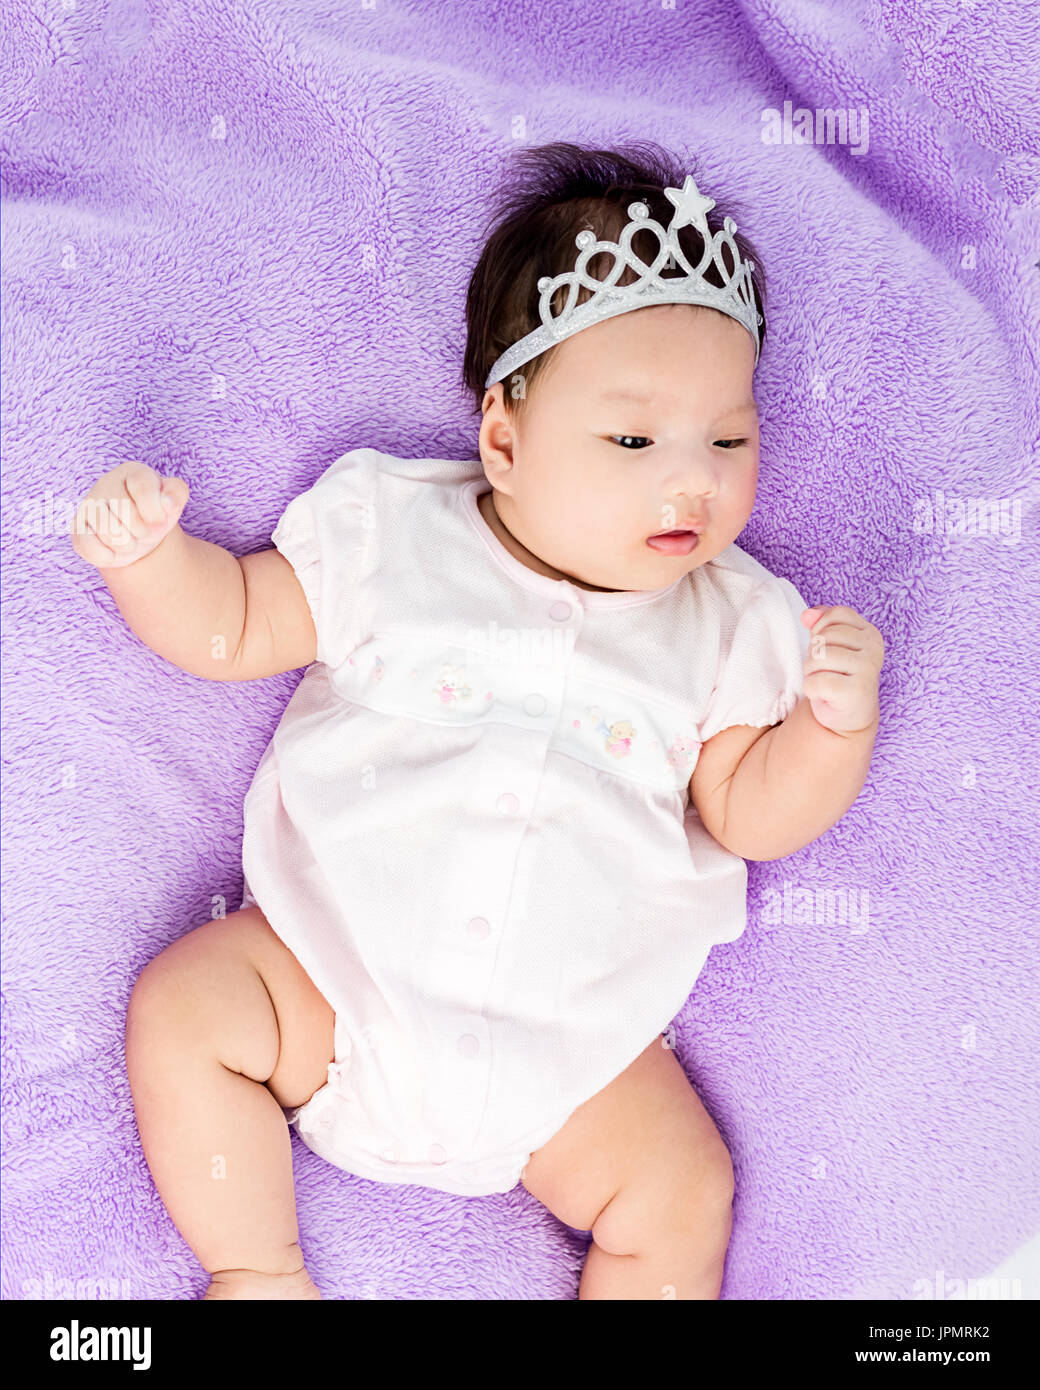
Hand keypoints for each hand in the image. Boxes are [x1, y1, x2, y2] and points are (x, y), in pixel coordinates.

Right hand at [69, 461, 188, 568]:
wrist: (139, 535)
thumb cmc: (156, 514)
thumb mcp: (172, 502)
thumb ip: (176, 494)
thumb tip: (166, 503)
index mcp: (132, 472)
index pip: (142, 486)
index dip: (154, 511)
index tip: (158, 520)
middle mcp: (106, 483)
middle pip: (126, 512)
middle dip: (142, 531)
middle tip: (142, 531)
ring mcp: (88, 505)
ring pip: (109, 532)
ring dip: (127, 545)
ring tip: (130, 539)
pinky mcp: (76, 527)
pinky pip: (90, 548)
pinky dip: (108, 556)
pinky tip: (113, 548)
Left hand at [800, 605, 883, 735]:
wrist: (849, 715)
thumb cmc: (838, 675)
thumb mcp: (830, 645)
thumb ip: (820, 624)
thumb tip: (807, 615)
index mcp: (870, 633)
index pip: (834, 615)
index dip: (820, 631)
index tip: (828, 650)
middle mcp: (874, 649)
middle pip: (823, 638)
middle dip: (813, 656)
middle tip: (825, 671)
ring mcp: (867, 669)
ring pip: (818, 658)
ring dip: (811, 673)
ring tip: (824, 682)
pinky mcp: (856, 691)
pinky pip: (816, 682)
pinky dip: (811, 689)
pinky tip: (823, 695)